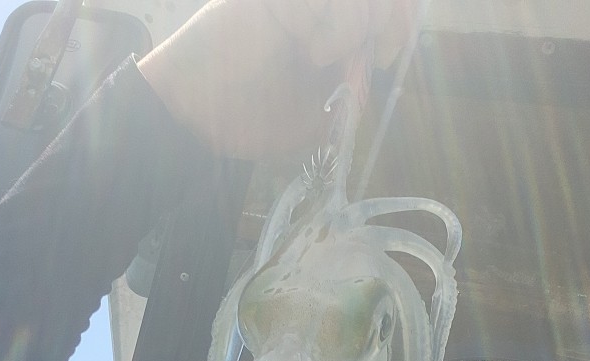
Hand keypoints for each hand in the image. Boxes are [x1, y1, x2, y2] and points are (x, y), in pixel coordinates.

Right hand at [138, 0, 412, 159]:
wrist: (194, 117)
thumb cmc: (244, 118)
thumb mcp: (311, 120)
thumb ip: (346, 99)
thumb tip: (370, 74)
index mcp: (319, 28)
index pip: (376, 5)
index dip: (395, 20)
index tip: (382, 58)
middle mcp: (309, 6)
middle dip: (386, 23)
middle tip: (369, 61)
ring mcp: (293, 0)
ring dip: (355, 28)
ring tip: (322, 61)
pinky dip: (337, 27)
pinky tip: (313, 53)